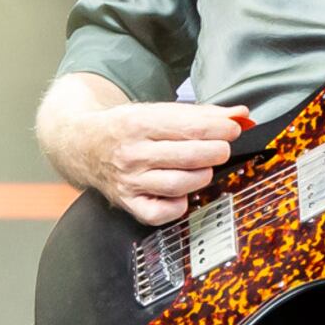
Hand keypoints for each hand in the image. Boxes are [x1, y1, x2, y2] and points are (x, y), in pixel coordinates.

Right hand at [43, 86, 250, 224]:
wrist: (82, 144)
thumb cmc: (126, 127)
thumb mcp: (157, 111)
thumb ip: (201, 114)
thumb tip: (242, 115)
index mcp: (138, 123)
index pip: (190, 128)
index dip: (220, 128)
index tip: (234, 128)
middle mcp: (132, 154)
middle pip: (188, 157)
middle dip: (216, 151)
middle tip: (222, 149)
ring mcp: (129, 181)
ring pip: (179, 185)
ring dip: (201, 176)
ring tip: (204, 168)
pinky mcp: (128, 203)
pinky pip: (160, 213)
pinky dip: (178, 206)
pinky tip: (183, 193)